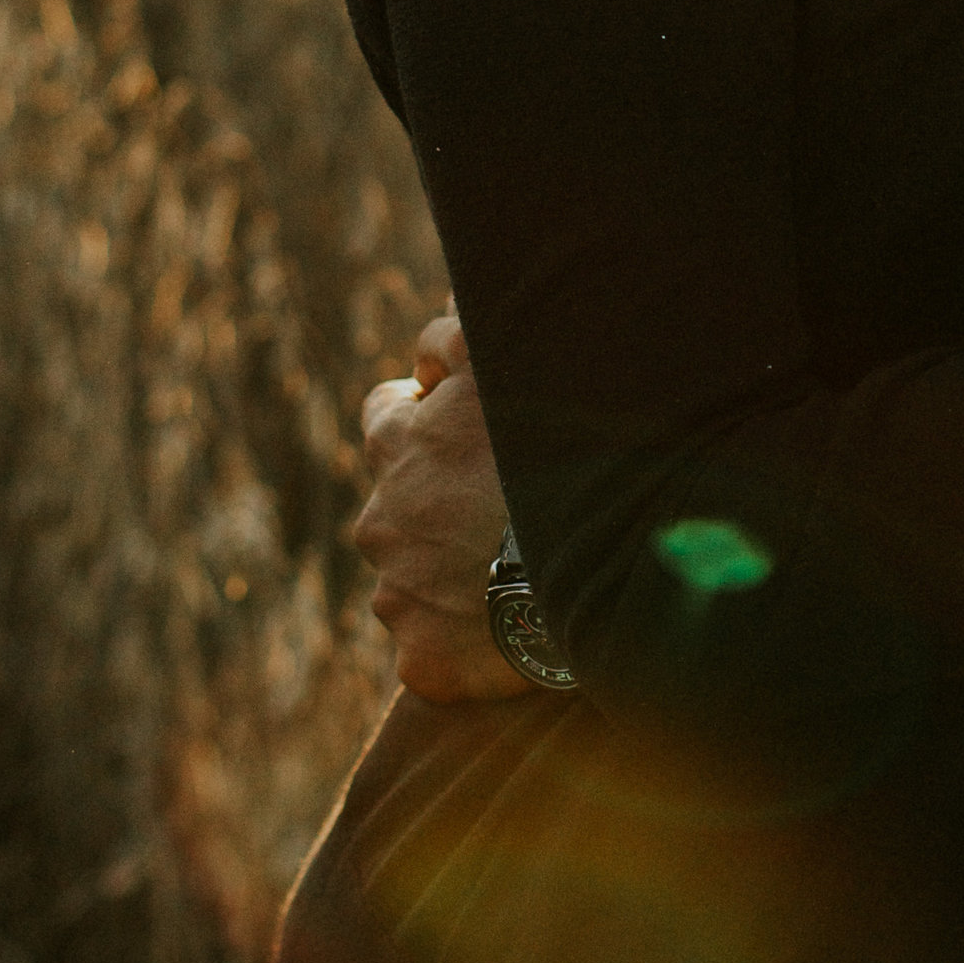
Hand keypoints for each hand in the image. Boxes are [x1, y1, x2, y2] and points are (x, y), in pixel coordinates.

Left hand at [356, 311, 526, 701]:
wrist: (582, 566)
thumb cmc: (541, 454)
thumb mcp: (498, 365)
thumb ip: (461, 329)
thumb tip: (445, 301)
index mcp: (396, 445)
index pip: (385, 414)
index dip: (421, 414)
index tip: (459, 423)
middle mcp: (380, 521)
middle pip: (401, 505)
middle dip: (442, 505)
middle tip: (508, 507)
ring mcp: (397, 597)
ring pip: (418, 582)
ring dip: (457, 575)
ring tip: (524, 573)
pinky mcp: (421, 661)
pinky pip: (439, 651)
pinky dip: (471, 642)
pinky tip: (520, 629)